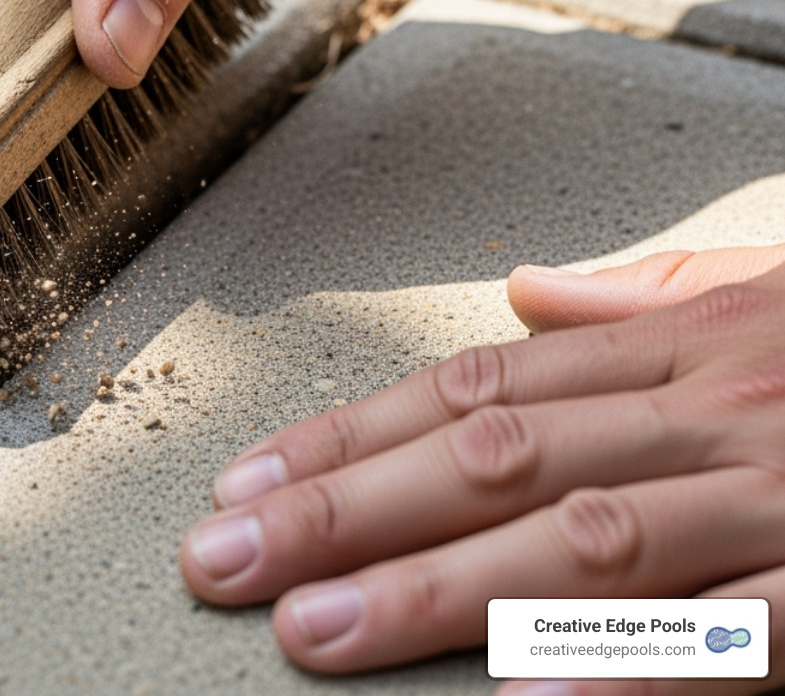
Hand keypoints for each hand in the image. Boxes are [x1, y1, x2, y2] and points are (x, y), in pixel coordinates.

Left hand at [180, 244, 784, 693]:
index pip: (470, 388)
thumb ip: (643, 299)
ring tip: (314, 632)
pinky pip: (737, 626)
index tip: (244, 483)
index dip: (346, 436)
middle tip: (220, 563)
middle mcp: (710, 403)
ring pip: (580, 532)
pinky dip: (631, 661)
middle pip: (488, 454)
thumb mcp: (769, 292)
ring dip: (437, 588)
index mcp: (679, 344)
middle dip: (341, 510)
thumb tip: (527, 295)